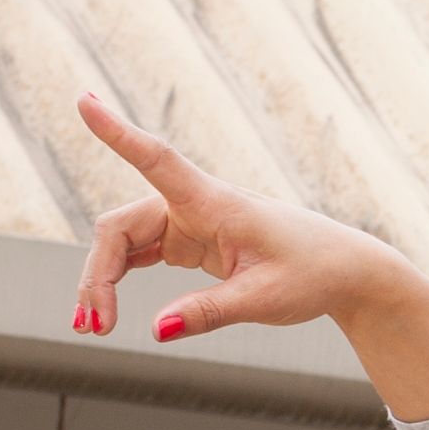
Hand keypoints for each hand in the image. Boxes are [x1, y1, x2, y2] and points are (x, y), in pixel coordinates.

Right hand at [68, 94, 396, 342]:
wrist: (345, 272)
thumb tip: (156, 329)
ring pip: (122, 244)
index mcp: (215, 202)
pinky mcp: (188, 241)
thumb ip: (209, 312)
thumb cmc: (313, 273)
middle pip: (119, 228)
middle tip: (93, 328)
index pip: (156, 159)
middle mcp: (194, 204)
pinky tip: (104, 314)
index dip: (117, 132)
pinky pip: (137, 255)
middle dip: (97, 276)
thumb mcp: (264, 299)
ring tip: (93, 329)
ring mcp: (187, 222)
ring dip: (102, 282)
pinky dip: (117, 281)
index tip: (84, 100)